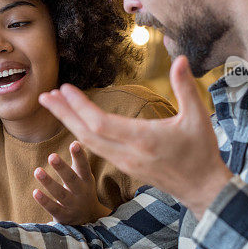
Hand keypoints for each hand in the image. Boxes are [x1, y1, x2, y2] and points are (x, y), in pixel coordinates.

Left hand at [32, 141, 111, 223]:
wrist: (90, 219)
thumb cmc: (83, 190)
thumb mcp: (85, 176)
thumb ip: (79, 160)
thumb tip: (76, 138)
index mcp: (87, 180)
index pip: (84, 166)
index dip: (80, 156)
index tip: (74, 144)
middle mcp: (81, 192)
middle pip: (71, 179)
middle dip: (62, 168)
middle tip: (52, 156)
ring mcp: (73, 205)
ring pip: (60, 194)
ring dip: (49, 182)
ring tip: (37, 171)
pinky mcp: (64, 216)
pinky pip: (53, 208)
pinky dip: (44, 201)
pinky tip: (35, 192)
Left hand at [39, 56, 232, 218]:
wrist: (203, 190)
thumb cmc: (202, 152)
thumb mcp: (198, 118)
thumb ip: (186, 87)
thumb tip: (181, 58)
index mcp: (143, 139)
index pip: (100, 122)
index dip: (79, 106)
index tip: (64, 88)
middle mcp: (127, 153)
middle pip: (85, 133)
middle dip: (63, 114)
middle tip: (44, 96)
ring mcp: (124, 163)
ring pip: (88, 143)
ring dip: (69, 123)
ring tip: (53, 105)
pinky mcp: (125, 167)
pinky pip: (96, 149)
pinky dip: (81, 133)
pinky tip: (75, 122)